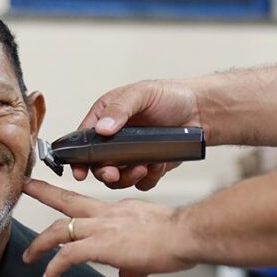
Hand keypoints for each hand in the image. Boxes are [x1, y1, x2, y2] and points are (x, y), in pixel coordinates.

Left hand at [21, 179, 196, 276]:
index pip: (91, 207)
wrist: (186, 233)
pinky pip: (68, 256)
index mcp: (120, 210)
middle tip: (28, 188)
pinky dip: (55, 266)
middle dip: (44, 194)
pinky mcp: (101, 246)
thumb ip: (135, 260)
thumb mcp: (153, 243)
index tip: (65, 201)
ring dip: (41, 243)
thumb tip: (128, 275)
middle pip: (67, 202)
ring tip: (29, 256)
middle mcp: (107, 214)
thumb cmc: (180, 236)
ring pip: (60, 229)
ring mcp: (102, 228)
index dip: (76, 207)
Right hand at [73, 80, 201, 189]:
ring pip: (118, 178)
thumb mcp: (141, 94)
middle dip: (105, 173)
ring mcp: (131, 155)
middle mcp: (114, 140)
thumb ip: (120, 109)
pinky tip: (158, 164)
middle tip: (114, 173)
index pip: (83, 141)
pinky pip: (142, 182)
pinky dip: (148, 178)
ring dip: (127, 177)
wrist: (199, 110)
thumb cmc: (169, 96)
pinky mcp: (149, 167)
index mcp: (105, 119)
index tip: (79, 171)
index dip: (77, 158)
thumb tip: (102, 128)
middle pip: (98, 165)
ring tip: (143, 166)